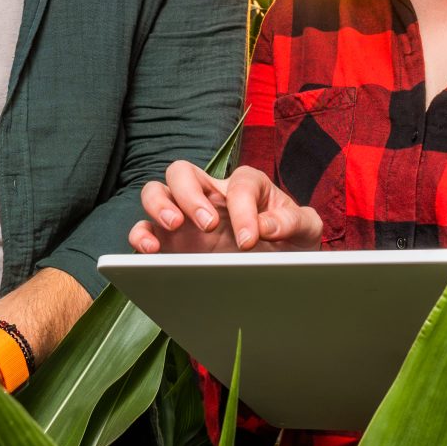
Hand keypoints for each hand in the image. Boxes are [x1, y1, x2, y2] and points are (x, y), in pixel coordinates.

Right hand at [128, 162, 323, 254]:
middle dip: (191, 195)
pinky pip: (142, 229)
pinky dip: (140, 235)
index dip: (244, 210)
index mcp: (245, 186)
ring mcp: (184, 218)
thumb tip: (265, 227)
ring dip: (160, 205)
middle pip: (181, 171)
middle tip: (208, 225)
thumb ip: (294, 221)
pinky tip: (151, 250)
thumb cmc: (291, 244)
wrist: (281, 274)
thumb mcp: (306, 230)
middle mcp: (209, 196)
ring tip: (174, 226)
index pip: (239, 184)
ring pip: (154, 192)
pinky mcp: (169, 244)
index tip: (250, 240)